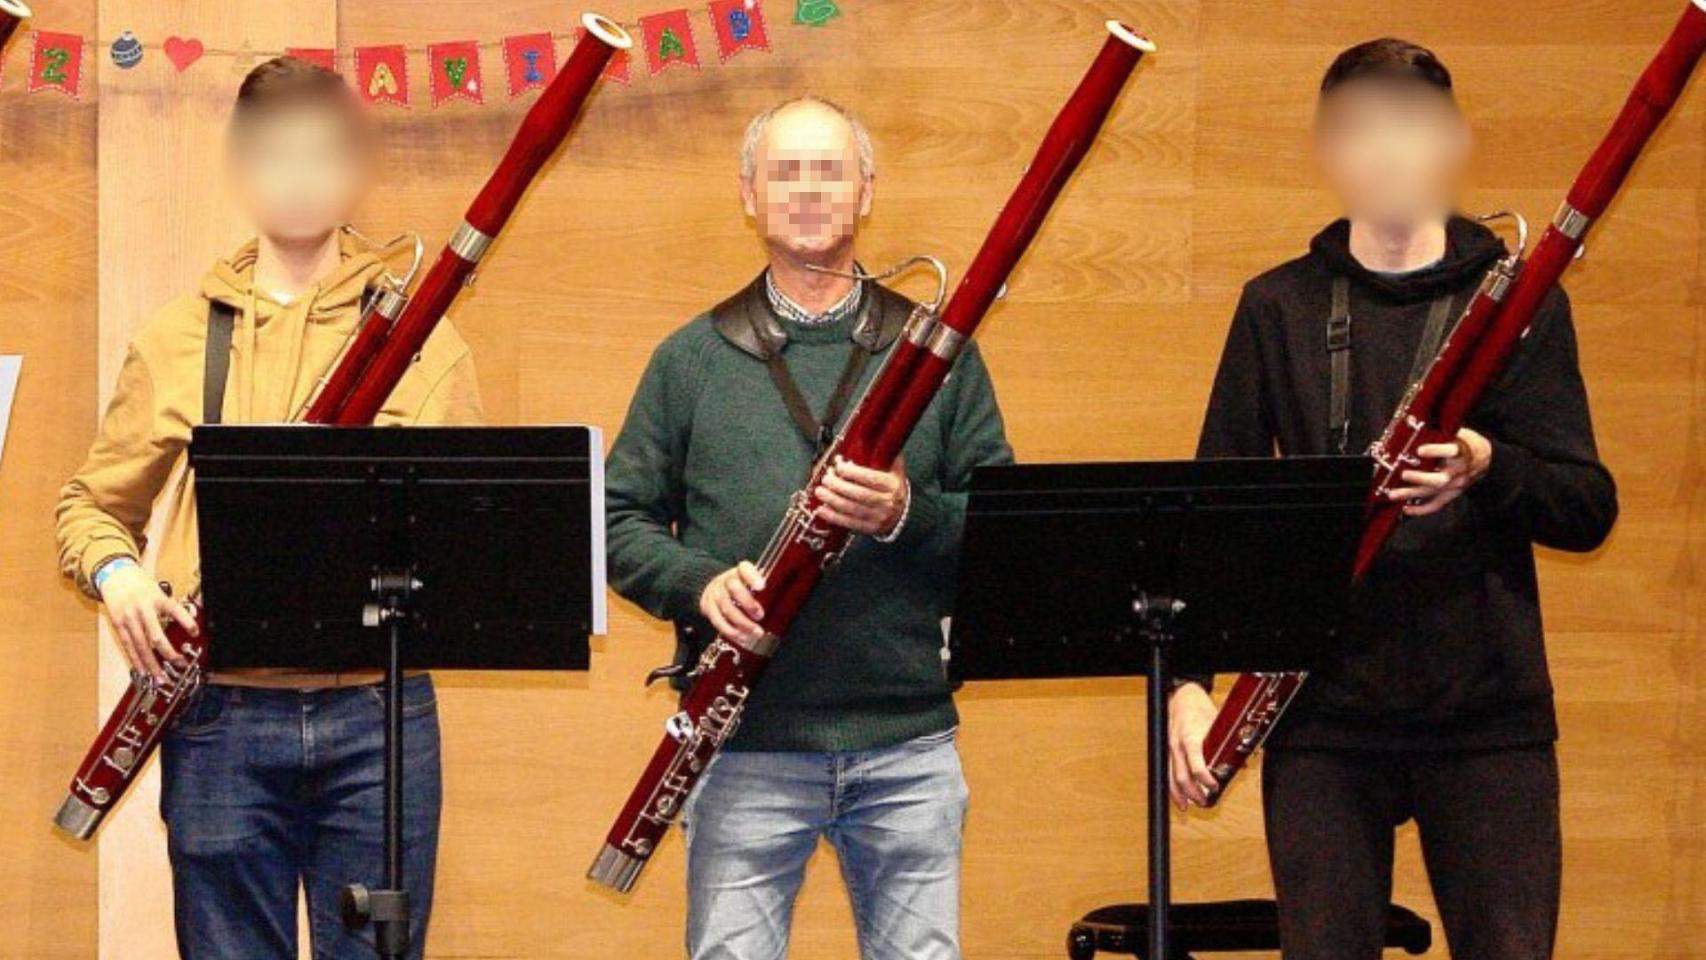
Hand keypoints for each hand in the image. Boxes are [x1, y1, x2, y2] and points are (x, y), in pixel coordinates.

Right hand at [100, 564, 196, 682]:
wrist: (115, 576)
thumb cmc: (141, 585)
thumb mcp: (160, 591)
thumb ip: (172, 607)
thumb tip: (190, 622)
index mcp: (158, 599)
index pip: (175, 610)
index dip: (186, 622)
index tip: (195, 632)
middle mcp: (143, 610)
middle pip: (156, 636)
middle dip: (168, 653)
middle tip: (179, 664)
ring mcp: (129, 619)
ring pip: (141, 646)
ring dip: (151, 664)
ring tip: (160, 678)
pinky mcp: (118, 625)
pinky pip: (128, 646)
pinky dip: (135, 660)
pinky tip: (142, 671)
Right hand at [700, 561, 767, 643]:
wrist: (716, 589)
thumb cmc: (743, 589)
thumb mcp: (754, 584)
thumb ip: (769, 588)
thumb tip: (789, 600)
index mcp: (740, 571)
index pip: (745, 568)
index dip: (752, 576)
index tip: (762, 586)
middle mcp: (725, 580)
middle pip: (733, 588)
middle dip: (748, 603)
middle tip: (761, 616)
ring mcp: (715, 593)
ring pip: (726, 607)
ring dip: (742, 623)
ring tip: (756, 633)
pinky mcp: (708, 607)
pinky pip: (718, 621)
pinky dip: (731, 632)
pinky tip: (743, 638)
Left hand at [814, 455, 907, 536]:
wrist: (902, 513)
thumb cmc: (892, 487)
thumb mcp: (894, 468)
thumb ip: (885, 453)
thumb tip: (872, 435)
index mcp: (893, 485)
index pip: (871, 479)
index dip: (852, 472)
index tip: (838, 465)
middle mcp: (887, 502)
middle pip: (859, 494)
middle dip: (838, 486)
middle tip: (826, 478)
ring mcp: (878, 518)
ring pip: (852, 509)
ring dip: (832, 500)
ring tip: (819, 491)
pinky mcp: (870, 529)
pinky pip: (849, 523)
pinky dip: (833, 517)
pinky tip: (821, 509)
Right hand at [1167, 681, 1220, 810]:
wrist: (1183, 699)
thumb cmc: (1200, 709)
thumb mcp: (1218, 725)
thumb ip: (1228, 746)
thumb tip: (1242, 764)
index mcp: (1190, 738)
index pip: (1196, 764)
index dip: (1205, 779)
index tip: (1214, 788)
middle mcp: (1178, 746)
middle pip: (1181, 776)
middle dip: (1193, 792)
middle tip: (1204, 801)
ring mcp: (1171, 750)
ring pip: (1171, 777)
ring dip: (1180, 794)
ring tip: (1188, 806)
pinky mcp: (1167, 752)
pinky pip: (1167, 773)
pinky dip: (1172, 788)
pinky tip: (1179, 798)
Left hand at [1388, 427, 1492, 516]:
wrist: (1486, 458)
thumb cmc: (1465, 442)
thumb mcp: (1457, 432)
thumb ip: (1440, 433)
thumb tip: (1414, 429)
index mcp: (1462, 451)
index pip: (1451, 451)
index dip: (1436, 451)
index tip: (1420, 450)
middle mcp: (1459, 470)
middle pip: (1440, 479)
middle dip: (1419, 478)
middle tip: (1403, 475)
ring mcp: (1456, 485)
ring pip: (1433, 492)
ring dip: (1411, 494)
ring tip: (1392, 494)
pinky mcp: (1452, 494)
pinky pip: (1436, 505)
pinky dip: (1421, 509)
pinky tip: (1406, 509)